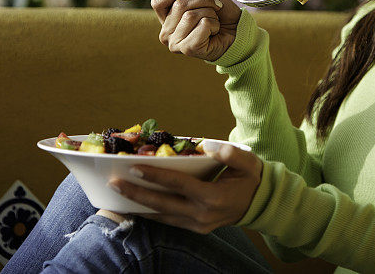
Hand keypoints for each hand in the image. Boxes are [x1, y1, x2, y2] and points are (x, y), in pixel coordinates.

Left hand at [108, 143, 262, 233]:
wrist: (261, 204)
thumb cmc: (251, 178)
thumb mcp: (247, 162)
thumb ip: (230, 154)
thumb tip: (207, 145)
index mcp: (213, 196)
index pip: (179, 184)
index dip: (156, 176)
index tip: (135, 167)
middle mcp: (203, 214)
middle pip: (163, 204)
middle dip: (136, 194)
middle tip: (113, 183)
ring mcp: (198, 225)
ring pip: (163, 216)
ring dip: (139, 206)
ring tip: (117, 196)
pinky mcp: (196, 228)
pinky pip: (169, 221)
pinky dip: (151, 214)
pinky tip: (135, 206)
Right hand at [151, 0, 241, 61]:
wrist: (237, 30)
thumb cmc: (219, 12)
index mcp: (166, 18)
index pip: (158, 0)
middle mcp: (166, 33)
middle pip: (179, 5)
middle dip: (202, 0)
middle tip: (214, 7)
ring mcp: (175, 43)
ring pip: (191, 15)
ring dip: (210, 13)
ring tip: (214, 21)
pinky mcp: (188, 49)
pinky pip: (202, 25)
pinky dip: (214, 24)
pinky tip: (214, 31)